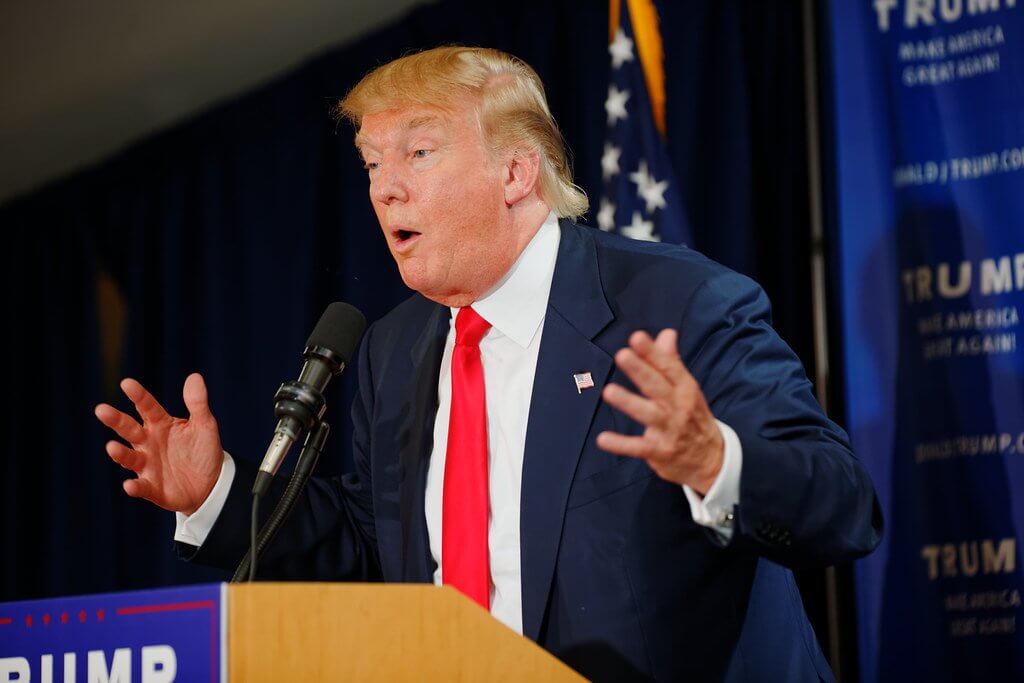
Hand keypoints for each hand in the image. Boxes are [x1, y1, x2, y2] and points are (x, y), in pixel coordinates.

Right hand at [94, 373, 223, 514]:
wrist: (211, 483)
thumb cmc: (203, 450)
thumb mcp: (204, 425)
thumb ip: (197, 403)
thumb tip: (195, 376)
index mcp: (160, 424)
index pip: (147, 407)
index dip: (138, 395)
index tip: (126, 383)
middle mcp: (149, 442)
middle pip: (129, 429)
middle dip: (116, 420)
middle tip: (101, 409)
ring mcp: (148, 465)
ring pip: (129, 458)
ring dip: (120, 453)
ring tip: (112, 447)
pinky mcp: (152, 487)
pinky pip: (141, 487)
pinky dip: (135, 487)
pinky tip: (129, 485)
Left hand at [596, 329, 723, 494]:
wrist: (713, 460)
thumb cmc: (693, 417)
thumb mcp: (687, 388)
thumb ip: (671, 361)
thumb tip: (666, 332)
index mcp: (685, 388)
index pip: (668, 366)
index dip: (652, 352)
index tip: (636, 338)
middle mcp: (679, 407)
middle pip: (657, 386)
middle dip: (640, 370)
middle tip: (622, 355)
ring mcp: (670, 430)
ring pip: (647, 414)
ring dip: (629, 402)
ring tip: (609, 391)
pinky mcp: (661, 451)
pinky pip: (638, 447)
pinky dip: (621, 444)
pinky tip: (603, 439)